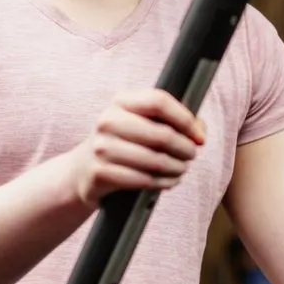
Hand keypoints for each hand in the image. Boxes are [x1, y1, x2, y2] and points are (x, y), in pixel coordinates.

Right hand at [69, 90, 205, 208]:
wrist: (83, 171)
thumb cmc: (124, 144)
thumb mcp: (142, 125)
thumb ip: (174, 122)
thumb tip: (199, 134)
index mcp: (121, 102)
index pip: (159, 101)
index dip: (185, 119)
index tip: (198, 136)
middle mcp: (108, 120)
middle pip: (162, 134)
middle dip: (185, 148)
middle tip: (192, 155)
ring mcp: (101, 147)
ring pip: (156, 160)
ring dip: (177, 168)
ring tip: (182, 169)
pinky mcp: (100, 173)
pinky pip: (143, 180)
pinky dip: (163, 183)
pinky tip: (169, 181)